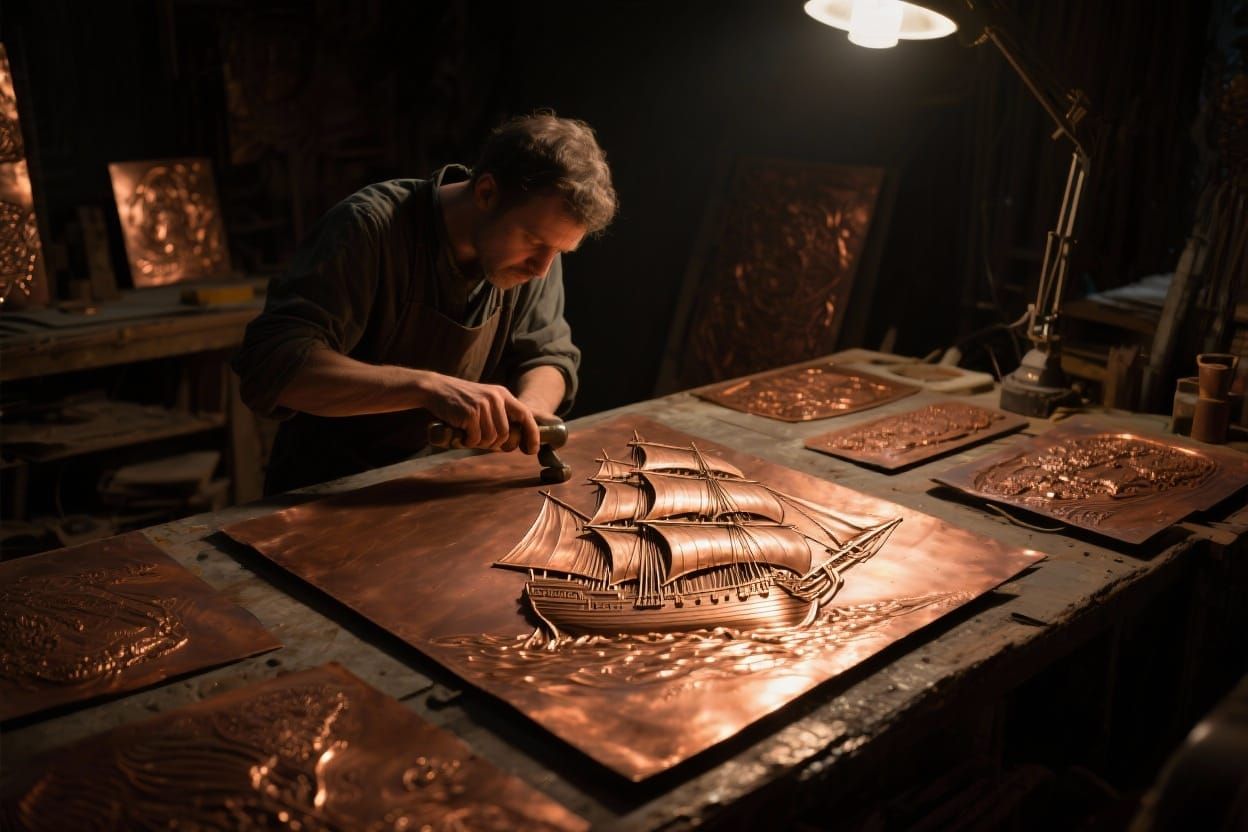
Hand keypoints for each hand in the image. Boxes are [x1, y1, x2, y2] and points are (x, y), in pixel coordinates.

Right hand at [422, 375, 540, 453]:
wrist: (436, 389)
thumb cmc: (461, 401)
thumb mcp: (485, 401)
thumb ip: (499, 415)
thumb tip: (512, 443)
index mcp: (503, 394)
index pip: (525, 415)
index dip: (532, 434)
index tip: (531, 449)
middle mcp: (495, 398)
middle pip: (505, 433)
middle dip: (494, 443)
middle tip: (479, 440)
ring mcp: (483, 405)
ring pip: (490, 438)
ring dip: (478, 442)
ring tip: (468, 434)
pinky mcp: (470, 413)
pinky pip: (475, 439)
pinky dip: (467, 441)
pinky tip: (460, 433)